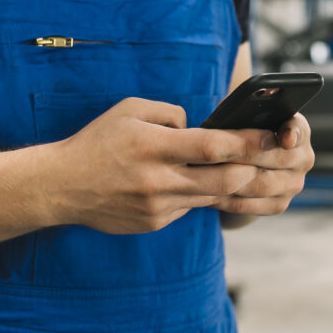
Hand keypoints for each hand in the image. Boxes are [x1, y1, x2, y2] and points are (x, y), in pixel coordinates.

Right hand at [45, 98, 275, 233]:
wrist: (62, 186)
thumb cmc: (97, 141)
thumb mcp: (129, 110)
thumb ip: (170, 113)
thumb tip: (199, 126)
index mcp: (152, 146)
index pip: (211, 146)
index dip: (246, 142)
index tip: (270, 136)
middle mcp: (158, 180)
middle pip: (223, 179)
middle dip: (252, 169)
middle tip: (269, 158)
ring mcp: (158, 206)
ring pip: (212, 196)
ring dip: (231, 184)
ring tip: (246, 169)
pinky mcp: (155, 223)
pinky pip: (190, 207)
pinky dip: (198, 194)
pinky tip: (198, 183)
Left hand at [214, 114, 314, 215]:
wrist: (245, 163)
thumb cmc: (240, 131)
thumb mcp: (242, 116)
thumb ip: (240, 112)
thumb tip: (227, 113)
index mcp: (297, 130)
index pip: (298, 129)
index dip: (292, 133)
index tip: (284, 139)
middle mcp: (302, 158)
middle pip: (277, 159)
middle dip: (245, 154)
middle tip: (217, 152)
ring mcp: (293, 184)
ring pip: (261, 185)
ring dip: (232, 178)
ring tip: (207, 173)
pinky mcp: (279, 204)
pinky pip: (250, 205)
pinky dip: (227, 199)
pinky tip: (207, 192)